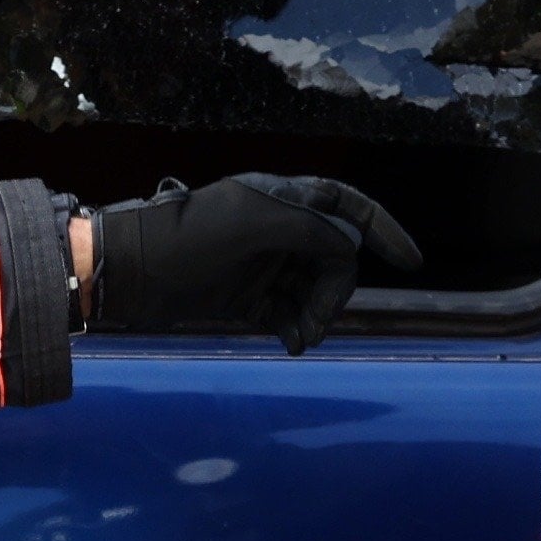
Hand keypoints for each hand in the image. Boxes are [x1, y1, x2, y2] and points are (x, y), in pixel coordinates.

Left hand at [84, 174, 421, 353]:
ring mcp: (262, 262)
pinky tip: (292, 343)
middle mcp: (277, 227)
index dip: (383, 229)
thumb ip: (309, 228)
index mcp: (281, 198)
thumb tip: (350, 245)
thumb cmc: (185, 237)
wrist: (129, 272)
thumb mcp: (253, 223)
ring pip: (315, 289)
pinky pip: (289, 312)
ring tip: (304, 337)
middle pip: (336, 257)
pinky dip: (297, 327)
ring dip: (318, 314)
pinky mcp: (246, 295)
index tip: (411, 261)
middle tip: (319, 321)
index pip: (347, 205)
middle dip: (337, 290)